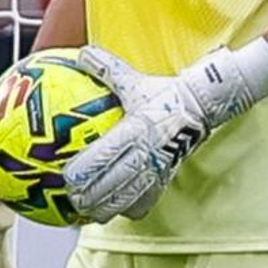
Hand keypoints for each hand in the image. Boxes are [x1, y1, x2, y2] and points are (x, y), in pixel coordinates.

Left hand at [64, 45, 267, 222]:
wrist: (200, 107)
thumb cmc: (163, 93)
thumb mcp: (133, 78)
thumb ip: (105, 68)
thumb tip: (81, 52)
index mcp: (135, 129)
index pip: (106, 155)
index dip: (85, 170)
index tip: (66, 178)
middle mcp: (146, 152)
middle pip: (114, 183)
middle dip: (91, 196)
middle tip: (71, 201)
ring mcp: (157, 167)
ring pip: (129, 196)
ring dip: (107, 208)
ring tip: (88, 215)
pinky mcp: (165, 177)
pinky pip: (147, 199)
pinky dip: (129, 209)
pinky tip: (116, 213)